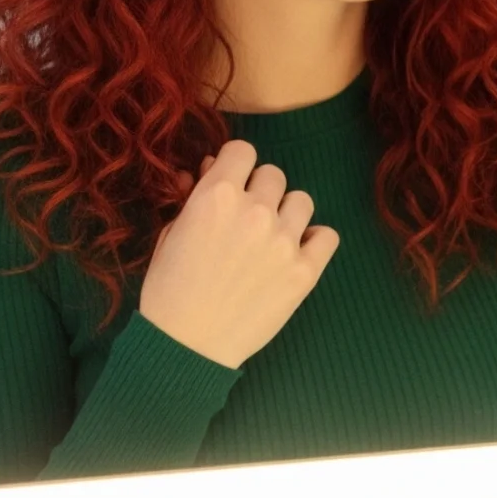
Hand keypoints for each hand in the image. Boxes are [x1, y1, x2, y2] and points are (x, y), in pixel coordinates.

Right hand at [138, 139, 338, 369]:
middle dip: (259, 191)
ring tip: (270, 237)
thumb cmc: (169, 291)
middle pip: (273, 174)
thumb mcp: (170, 235)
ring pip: (301, 200)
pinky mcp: (304, 271)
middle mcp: (254, 211)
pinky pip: (327, 235)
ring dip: (286, 213)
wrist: (186, 347)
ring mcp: (283, 241)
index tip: (231, 182)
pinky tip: (296, 253)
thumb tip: (209, 168)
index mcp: (215, 197)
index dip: (235, 165)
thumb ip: (194, 198)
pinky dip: (315, 240)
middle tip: (246, 218)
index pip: (243, 151)